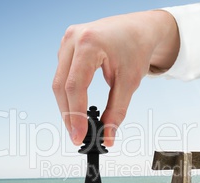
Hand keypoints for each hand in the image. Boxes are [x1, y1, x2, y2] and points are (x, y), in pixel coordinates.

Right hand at [52, 10, 178, 146]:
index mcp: (88, 43)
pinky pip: (62, 74)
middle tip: (76, 135)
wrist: (140, 29)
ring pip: (58, 81)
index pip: (75, 86)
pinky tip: (76, 106)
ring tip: (77, 124)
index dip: (75, 114)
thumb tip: (108, 136)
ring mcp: (67, 41)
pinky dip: (68, 93)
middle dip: (68, 114)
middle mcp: (72, 39)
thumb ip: (117, 110)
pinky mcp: (67, 46)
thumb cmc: (137, 48)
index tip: (79, 135)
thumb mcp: (129, 82)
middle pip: (61, 85)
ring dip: (66, 105)